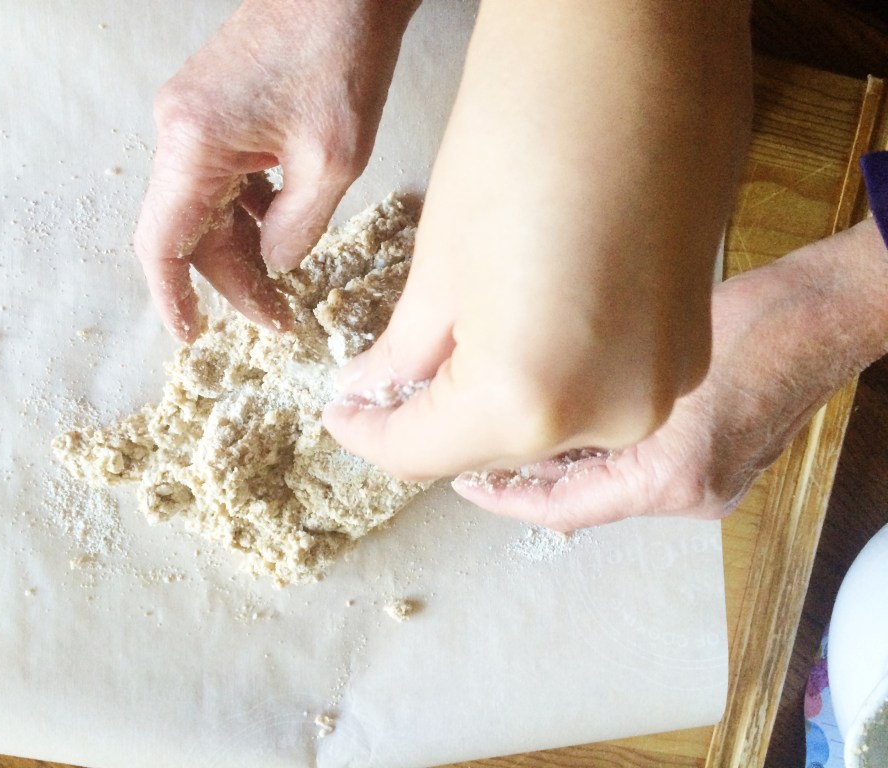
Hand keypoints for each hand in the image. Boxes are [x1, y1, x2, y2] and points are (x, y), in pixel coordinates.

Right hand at [134, 0, 419, 341]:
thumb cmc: (341, 53)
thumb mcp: (332, 160)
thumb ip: (298, 228)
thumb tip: (274, 267)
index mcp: (194, 143)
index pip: (161, 243)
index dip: (172, 298)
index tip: (192, 336)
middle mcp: (178, 131)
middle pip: (188, 231)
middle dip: (232, 281)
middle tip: (278, 318)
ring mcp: (193, 118)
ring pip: (206, 207)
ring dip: (243, 250)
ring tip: (286, 287)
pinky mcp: (215, 111)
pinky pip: (221, 179)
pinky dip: (249, 212)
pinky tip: (284, 230)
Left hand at [324, 0, 752, 479]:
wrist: (636, 44)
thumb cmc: (526, 125)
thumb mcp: (440, 262)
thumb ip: (407, 353)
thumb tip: (378, 391)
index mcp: (530, 399)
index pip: (420, 454)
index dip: (369, 434)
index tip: (343, 411)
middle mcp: (609, 414)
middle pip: (488, 447)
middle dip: (428, 420)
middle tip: (383, 381)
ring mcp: (661, 385)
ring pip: (546, 426)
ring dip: (488, 402)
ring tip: (445, 349)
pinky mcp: (690, 346)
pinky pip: (597, 391)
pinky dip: (547, 377)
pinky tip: (516, 330)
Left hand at [452, 220, 887, 529]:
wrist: (823, 317)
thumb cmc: (750, 320)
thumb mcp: (652, 353)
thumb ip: (587, 395)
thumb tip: (516, 408)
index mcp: (669, 478)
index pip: (562, 506)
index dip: (504, 498)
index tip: (461, 484)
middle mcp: (686, 495)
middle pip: (580, 499)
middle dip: (523, 476)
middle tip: (468, 450)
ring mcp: (702, 484)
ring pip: (602, 482)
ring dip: (556, 460)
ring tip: (502, 429)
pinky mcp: (710, 464)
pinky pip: (630, 468)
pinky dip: (591, 450)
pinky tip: (559, 417)